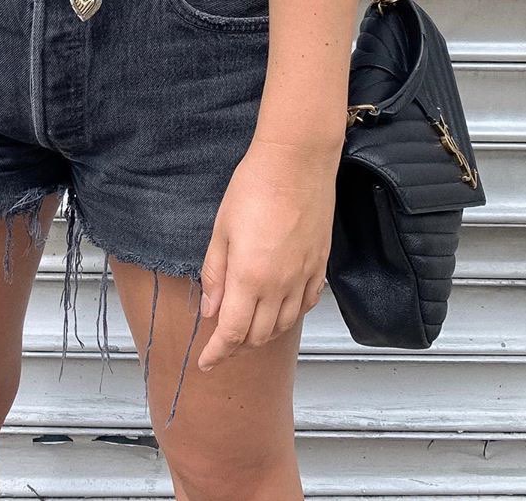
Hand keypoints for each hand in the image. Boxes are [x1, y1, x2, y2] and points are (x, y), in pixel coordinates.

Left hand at [195, 140, 335, 372]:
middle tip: (222, 342)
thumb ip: (215, 273)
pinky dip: (289, 316)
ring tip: (247, 329)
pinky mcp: (320, 266)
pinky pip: (305, 305)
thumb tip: (210, 310)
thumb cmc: (253, 187)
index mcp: (249, 278)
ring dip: (262, 334)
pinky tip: (279, 309)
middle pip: (258, 335)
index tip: (205, 363)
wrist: (297, 162)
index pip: (231, 332)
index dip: (217, 353)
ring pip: (284, 325)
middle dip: (237, 346)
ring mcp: (303, 277)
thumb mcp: (221, 229)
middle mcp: (279, 286)